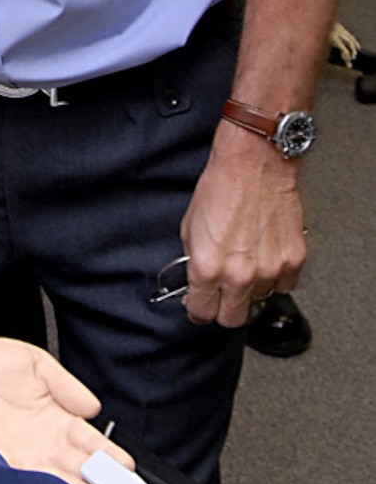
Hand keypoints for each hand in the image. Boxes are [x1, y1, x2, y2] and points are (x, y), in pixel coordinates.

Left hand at [0, 334, 132, 483]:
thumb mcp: (37, 364)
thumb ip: (66, 385)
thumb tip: (93, 408)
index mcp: (58, 419)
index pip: (92, 443)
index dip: (111, 455)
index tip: (127, 467)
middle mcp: (44, 442)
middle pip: (80, 467)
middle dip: (102, 482)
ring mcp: (24, 455)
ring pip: (58, 479)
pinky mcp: (0, 462)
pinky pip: (26, 481)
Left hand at [180, 127, 304, 327]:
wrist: (254, 165)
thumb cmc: (222, 187)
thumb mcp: (190, 227)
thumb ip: (194, 261)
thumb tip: (197, 280)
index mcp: (208, 267)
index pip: (203, 312)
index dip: (198, 311)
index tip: (200, 307)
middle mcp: (240, 274)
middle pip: (232, 318)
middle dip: (224, 310)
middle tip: (222, 296)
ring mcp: (269, 269)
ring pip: (260, 301)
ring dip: (251, 290)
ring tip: (246, 266)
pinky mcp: (293, 260)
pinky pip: (284, 286)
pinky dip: (275, 279)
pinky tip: (266, 261)